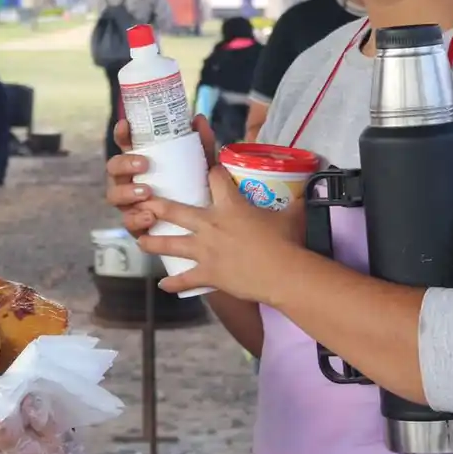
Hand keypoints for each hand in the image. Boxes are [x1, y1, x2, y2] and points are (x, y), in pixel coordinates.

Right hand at [105, 115, 218, 234]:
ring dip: (127, 192)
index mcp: (140, 162)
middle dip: (124, 164)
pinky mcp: (135, 225)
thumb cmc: (195, 190)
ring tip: (146, 192)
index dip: (121, 134)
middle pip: (113, 168)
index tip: (126, 125)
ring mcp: (129, 203)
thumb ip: (200, 144)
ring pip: (114, 195)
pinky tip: (150, 217)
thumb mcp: (200, 166)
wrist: (203, 228)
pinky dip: (136, 219)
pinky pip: (127, 222)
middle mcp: (129, 180)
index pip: (124, 144)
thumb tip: (199, 118)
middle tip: (144, 164)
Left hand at [134, 166, 308, 301]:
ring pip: (169, 245)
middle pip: (173, 210)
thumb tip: (312, 177)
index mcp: (229, 204)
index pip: (213, 177)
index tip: (207, 168)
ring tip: (140, 241)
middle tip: (141, 202)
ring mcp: (205, 250)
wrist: (284, 273)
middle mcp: (210, 224)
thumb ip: (296, 197)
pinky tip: (162, 284)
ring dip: (152, 243)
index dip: (210, 170)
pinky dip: (173, 283)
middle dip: (155, 205)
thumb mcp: (292, 213)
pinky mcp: (208, 273)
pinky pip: (185, 279)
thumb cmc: (288, 241)